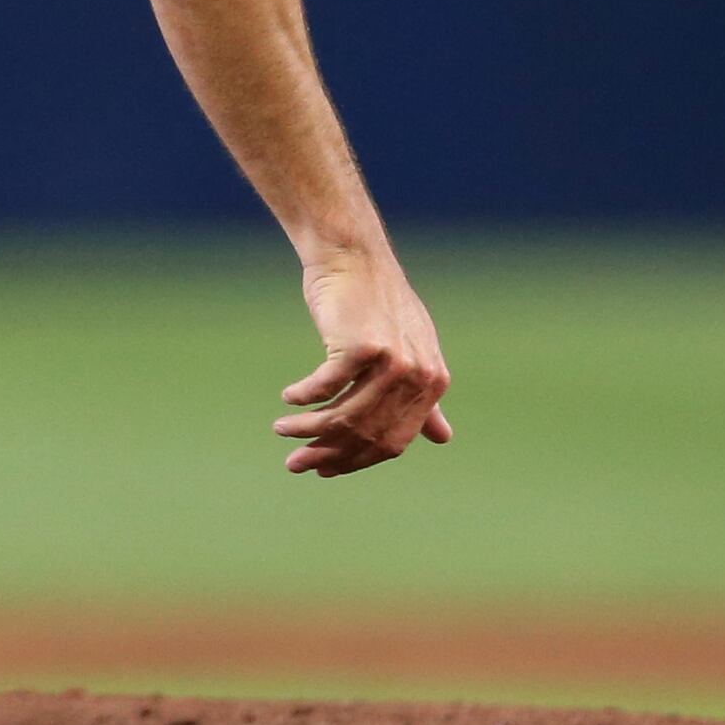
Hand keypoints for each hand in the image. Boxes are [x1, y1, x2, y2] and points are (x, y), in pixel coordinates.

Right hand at [273, 240, 453, 477]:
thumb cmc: (378, 305)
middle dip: (327, 454)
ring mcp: (392, 362)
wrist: (353, 256)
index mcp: (433, 383)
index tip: (326, 468)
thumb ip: (425, 398)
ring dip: (307, 429)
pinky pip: (325, 387)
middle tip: (296, 462)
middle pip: (366, 435)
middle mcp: (418, 376)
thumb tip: (443, 438)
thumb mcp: (412, 351)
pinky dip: (303, 397)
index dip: (357, 460)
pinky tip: (288, 397)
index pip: (393, 442)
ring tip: (282, 430)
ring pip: (343, 416)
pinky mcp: (362, 346)